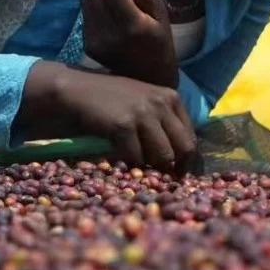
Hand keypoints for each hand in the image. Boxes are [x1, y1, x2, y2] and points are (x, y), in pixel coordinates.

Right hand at [18, 62, 196, 172]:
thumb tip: (180, 158)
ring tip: (141, 170)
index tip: (177, 173)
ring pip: (163, 156)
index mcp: (171, 98)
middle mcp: (161, 103)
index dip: (187, 160)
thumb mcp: (145, 103)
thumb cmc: (112, 100)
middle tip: (164, 180)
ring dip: (153, 168)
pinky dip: (131, 165)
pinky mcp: (123, 125)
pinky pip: (136, 157)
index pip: (191, 137)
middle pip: (184, 148)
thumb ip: (164, 122)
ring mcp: (143, 113)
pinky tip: (122, 161)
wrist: (79, 90)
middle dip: (176, 168)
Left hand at [82, 0, 177, 87]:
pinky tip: (109, 17)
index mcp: (132, 26)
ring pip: (86, 0)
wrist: (148, 77)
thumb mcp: (161, 15)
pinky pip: (85, 14)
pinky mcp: (88, 45)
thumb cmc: (160, 43)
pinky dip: (95, 9)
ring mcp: (95, 41)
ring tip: (114, 3)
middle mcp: (110, 34)